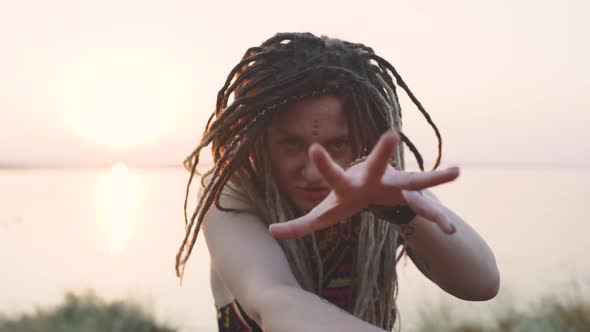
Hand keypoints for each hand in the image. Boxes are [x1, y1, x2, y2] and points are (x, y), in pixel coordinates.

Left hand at [269, 130, 459, 238]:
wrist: (372, 191)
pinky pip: (429, 206)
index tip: (313, 147)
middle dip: (382, 152)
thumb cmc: (345, 201)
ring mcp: (394, 183)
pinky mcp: (411, 194)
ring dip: (432, 177)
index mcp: (347, 184)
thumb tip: (271, 230)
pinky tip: (453, 227)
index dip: (323, 164)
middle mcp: (372, 177)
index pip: (332, 174)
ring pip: (414, 179)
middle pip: (375, 165)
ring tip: (456, 173)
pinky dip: (440, 216)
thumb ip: (298, 225)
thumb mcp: (322, 216)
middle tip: (391, 135)